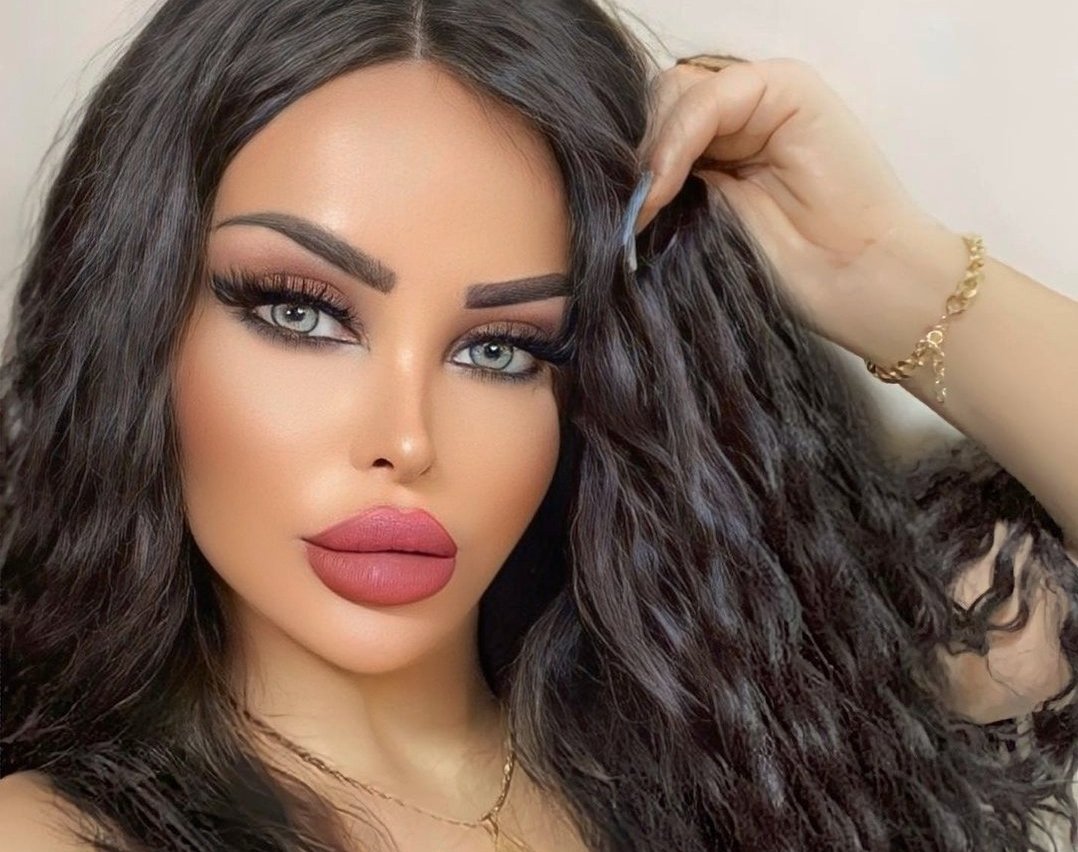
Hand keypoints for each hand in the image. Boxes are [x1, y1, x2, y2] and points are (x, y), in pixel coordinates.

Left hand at [636, 57, 958, 349]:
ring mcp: (764, 97)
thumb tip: (614, 179)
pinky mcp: (789, 88)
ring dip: (653, 149)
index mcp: (720, 145)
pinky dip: (676, 140)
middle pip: (657, 103)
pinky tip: (665, 185)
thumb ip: (669, 188)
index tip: (617, 214)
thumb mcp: (702, 225)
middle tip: (634, 208)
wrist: (860, 284)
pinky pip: (706, 98)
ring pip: (674, 94)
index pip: (652, 126)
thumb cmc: (789, 272)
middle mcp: (740, 114)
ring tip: (651, 204)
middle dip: (637, 153)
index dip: (629, 163)